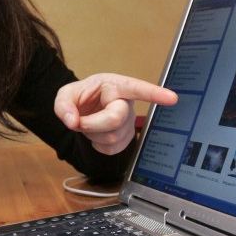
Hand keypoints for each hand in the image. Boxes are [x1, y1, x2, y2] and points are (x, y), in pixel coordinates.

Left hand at [55, 73, 177, 154]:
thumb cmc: (79, 98)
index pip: (136, 88)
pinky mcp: (127, 137)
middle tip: (78, 122)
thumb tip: (72, 121)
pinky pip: (113, 149)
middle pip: (115, 119)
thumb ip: (63, 106)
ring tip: (89, 124)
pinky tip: (96, 135)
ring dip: (93, 135)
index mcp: (114, 86)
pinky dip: (98, 145)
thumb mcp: (65, 95)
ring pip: (113, 137)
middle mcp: (126, 103)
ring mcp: (129, 121)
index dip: (154, 94)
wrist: (83, 111)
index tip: (172, 98)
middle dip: (93, 124)